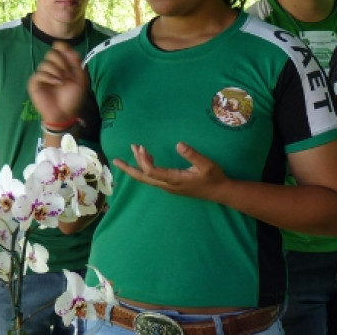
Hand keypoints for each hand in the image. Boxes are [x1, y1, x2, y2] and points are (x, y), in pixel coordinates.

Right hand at [27, 41, 87, 123]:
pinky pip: (39, 74)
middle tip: (68, 74)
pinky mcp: (34, 83)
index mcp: (62, 64)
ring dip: (57, 71)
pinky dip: (49, 77)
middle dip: (62, 62)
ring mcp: (42, 75)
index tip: (69, 55)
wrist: (66, 113)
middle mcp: (51, 67)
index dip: (62, 47)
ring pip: (45, 63)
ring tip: (63, 82)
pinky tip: (56, 83)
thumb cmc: (74, 97)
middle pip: (51, 53)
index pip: (58, 47)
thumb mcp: (81, 79)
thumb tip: (68, 49)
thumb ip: (76, 62)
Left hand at [113, 142, 230, 201]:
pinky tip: (146, 157)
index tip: (141, 147)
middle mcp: (168, 185)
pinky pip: (153, 177)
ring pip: (147, 178)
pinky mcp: (171, 185)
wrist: (220, 192)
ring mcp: (168, 187)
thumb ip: (193, 155)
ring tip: (132, 150)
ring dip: (137, 166)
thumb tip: (178, 144)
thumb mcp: (207, 164)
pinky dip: (145, 168)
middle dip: (129, 169)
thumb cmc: (214, 177)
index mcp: (175, 179)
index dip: (144, 161)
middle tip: (115, 160)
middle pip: (143, 178)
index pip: (152, 172)